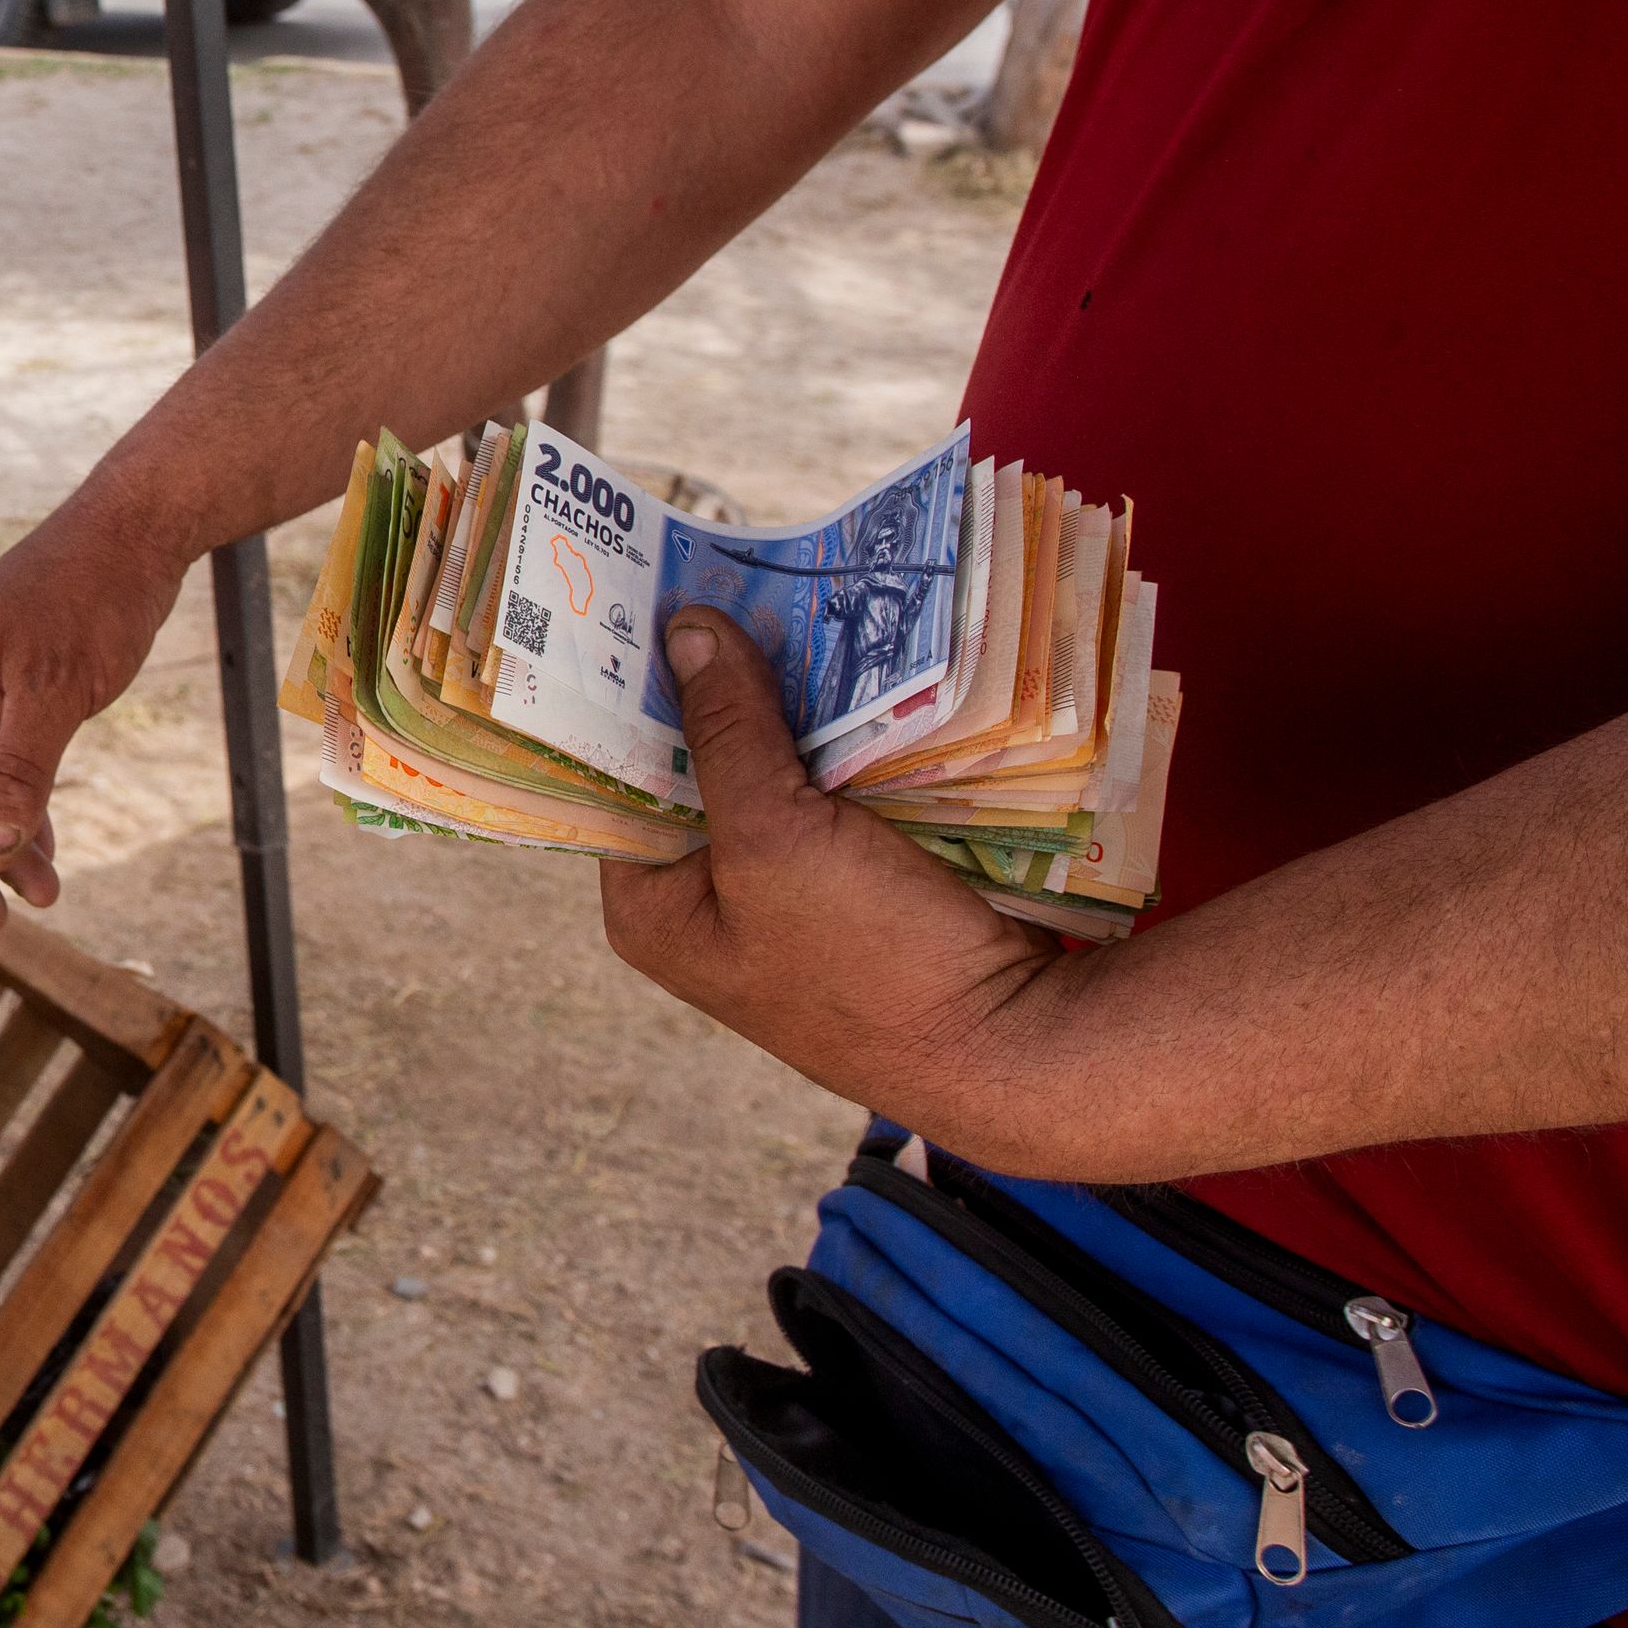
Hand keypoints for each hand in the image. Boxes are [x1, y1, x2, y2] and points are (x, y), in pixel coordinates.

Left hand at [599, 609, 1076, 1146]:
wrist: (1016, 1048)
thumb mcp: (776, 834)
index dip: (623, 693)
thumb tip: (683, 632)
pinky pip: (833, 796)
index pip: (612, 776)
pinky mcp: (858, 890)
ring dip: (786, 705)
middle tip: (720, 579)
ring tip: (787, 601)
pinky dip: (841, 741)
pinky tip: (855, 670)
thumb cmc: (871, 959)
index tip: (634, 602)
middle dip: (713, 686)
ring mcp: (783, 899)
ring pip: (770, 774)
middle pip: (693, 769)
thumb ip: (724, 732)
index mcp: (652, 907)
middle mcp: (706, 906)